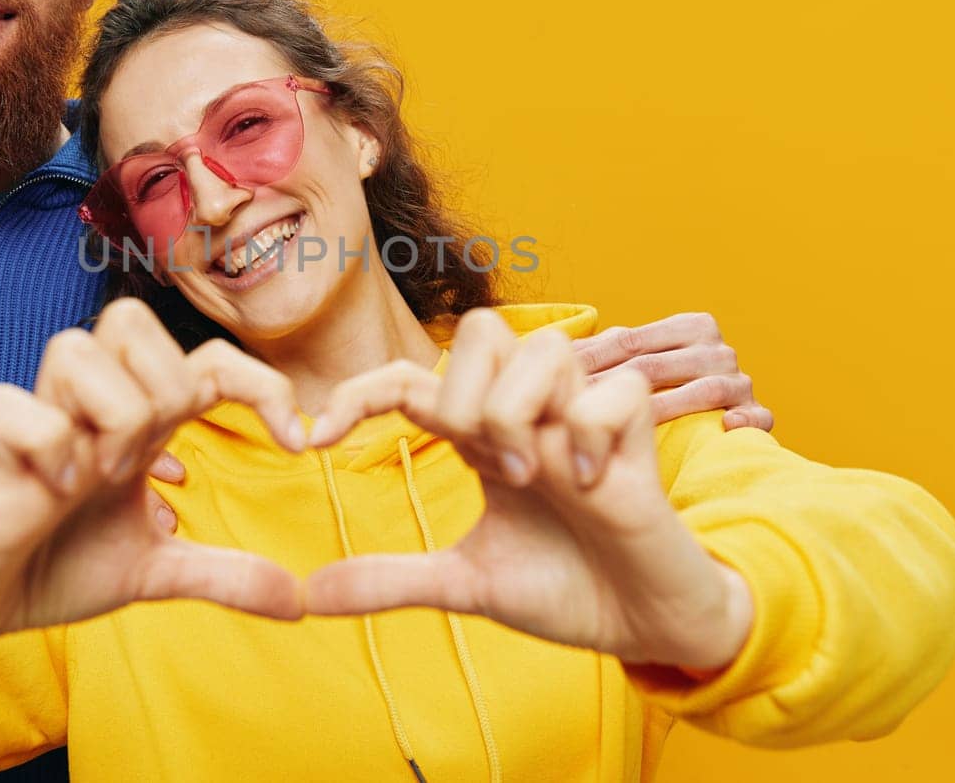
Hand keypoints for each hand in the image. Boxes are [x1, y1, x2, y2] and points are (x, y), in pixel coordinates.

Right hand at [0, 299, 305, 671]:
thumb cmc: (54, 567)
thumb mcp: (154, 573)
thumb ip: (223, 575)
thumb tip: (298, 599)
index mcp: (137, 423)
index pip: (207, 360)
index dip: (261, 385)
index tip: (296, 444)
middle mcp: (90, 406)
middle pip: (131, 320)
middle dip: (161, 387)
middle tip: (145, 462)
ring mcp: (39, 417)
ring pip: (75, 347)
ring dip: (104, 416)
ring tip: (94, 478)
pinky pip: (14, 406)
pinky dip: (44, 449)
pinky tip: (48, 494)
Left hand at [306, 309, 753, 671]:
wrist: (643, 626)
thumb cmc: (563, 589)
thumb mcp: (465, 585)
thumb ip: (392, 580)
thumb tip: (310, 592)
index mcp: (482, 435)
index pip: (411, 380)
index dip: (358, 395)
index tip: (313, 442)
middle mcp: (528, 414)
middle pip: (483, 329)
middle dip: (462, 391)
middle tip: (477, 462)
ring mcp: (583, 419)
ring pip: (545, 348)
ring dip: (519, 410)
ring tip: (531, 477)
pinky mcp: (639, 436)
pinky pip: (613, 391)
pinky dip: (589, 432)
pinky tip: (590, 483)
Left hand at [573, 312, 772, 429]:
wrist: (723, 416)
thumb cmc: (667, 386)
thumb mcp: (639, 361)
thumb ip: (604, 350)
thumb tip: (545, 343)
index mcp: (689, 326)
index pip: (631, 342)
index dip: (591, 361)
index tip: (555, 380)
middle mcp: (718, 349)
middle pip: (658, 367)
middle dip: (613, 389)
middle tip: (575, 410)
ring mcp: (741, 381)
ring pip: (703, 391)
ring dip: (665, 408)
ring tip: (631, 424)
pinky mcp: (759, 415)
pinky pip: (756, 417)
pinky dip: (745, 420)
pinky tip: (726, 426)